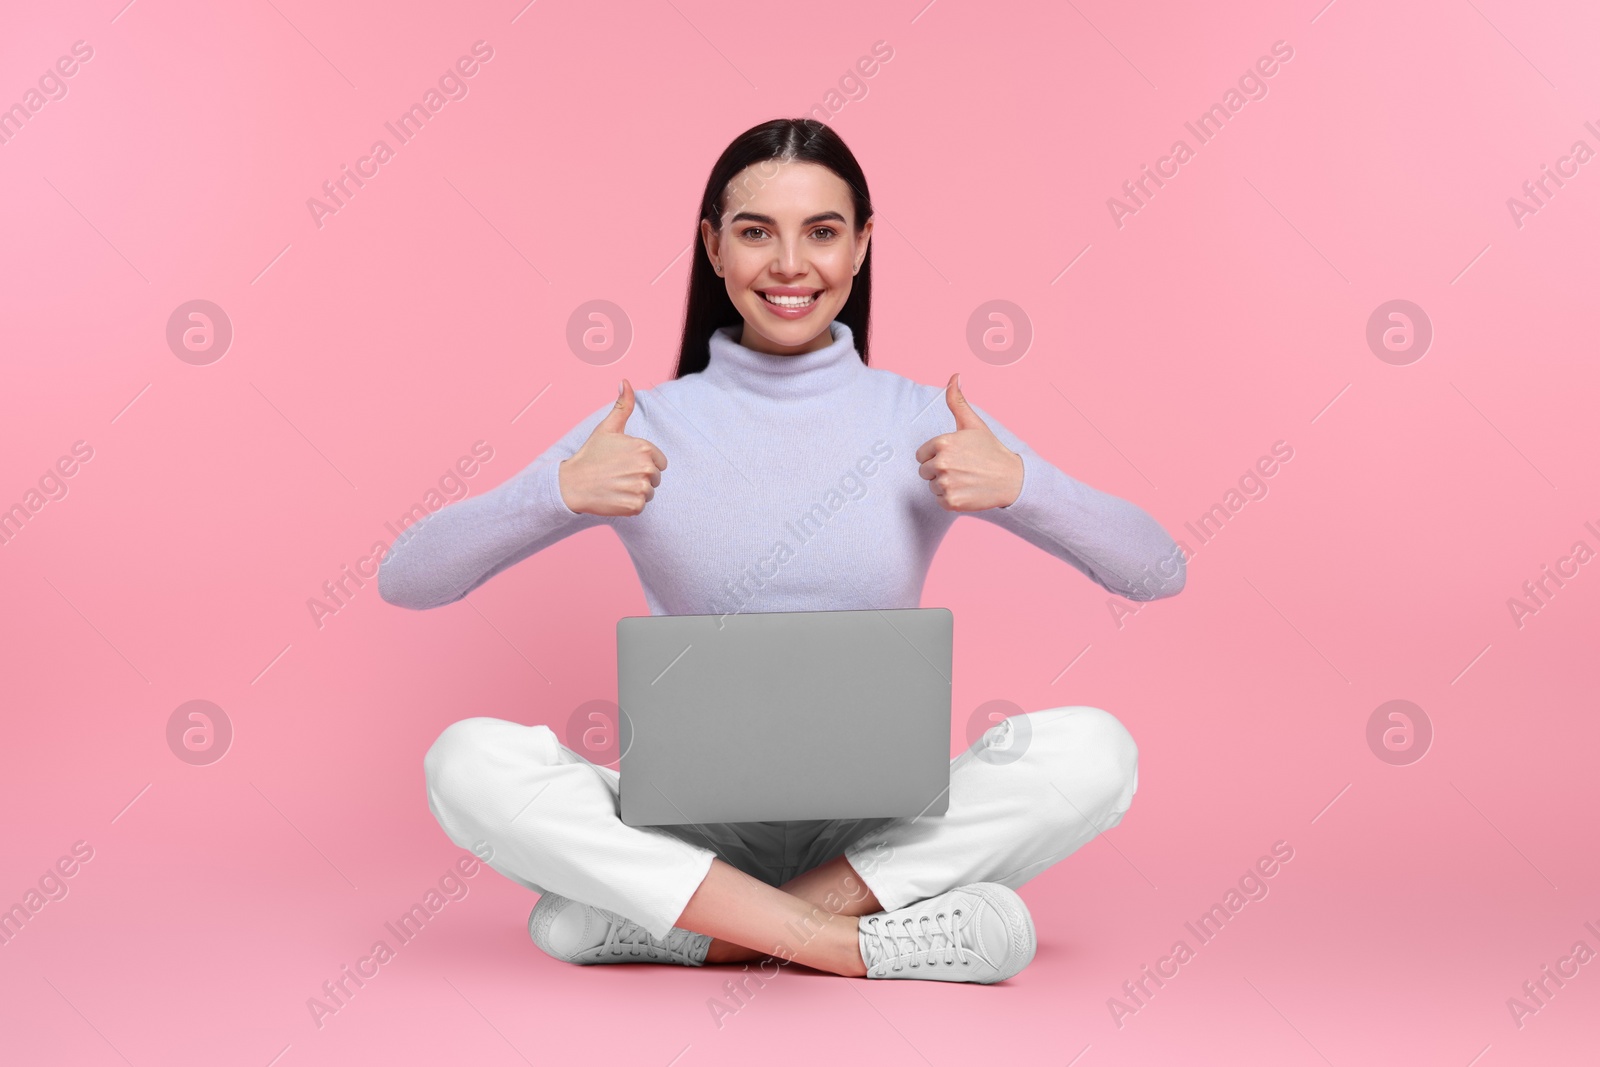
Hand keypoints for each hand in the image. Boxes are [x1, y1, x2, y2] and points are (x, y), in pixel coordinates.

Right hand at [558, 379, 668, 516]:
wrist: (572, 484)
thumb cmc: (590, 455)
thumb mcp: (607, 428)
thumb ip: (622, 406)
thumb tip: (625, 381)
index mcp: (644, 448)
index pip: (660, 462)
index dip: (643, 463)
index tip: (624, 463)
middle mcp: (646, 467)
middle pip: (656, 478)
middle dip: (640, 478)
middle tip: (617, 475)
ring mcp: (641, 487)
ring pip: (649, 492)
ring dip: (635, 492)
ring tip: (615, 485)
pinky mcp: (635, 506)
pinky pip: (641, 506)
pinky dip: (629, 505)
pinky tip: (614, 497)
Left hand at [915, 374, 1023, 511]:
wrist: (1013, 479)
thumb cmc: (991, 450)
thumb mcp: (973, 423)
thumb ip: (957, 401)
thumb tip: (955, 376)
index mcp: (942, 442)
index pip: (921, 455)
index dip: (936, 456)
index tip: (955, 456)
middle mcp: (942, 463)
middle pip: (924, 472)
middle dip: (939, 471)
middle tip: (962, 468)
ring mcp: (946, 484)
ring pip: (932, 487)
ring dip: (946, 485)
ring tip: (966, 479)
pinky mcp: (951, 501)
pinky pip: (939, 501)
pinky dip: (951, 499)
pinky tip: (967, 491)